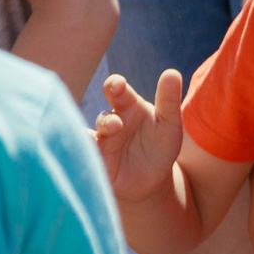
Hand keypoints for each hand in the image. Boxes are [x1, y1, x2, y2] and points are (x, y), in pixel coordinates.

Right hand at [93, 69, 186, 203]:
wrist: (152, 180)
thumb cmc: (160, 146)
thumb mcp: (169, 124)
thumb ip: (169, 100)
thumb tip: (172, 73)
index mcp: (128, 106)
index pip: (118, 90)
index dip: (116, 86)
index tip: (118, 85)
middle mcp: (111, 121)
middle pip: (104, 114)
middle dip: (107, 118)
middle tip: (115, 123)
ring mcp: (100, 141)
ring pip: (93, 137)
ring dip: (100, 143)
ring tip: (114, 143)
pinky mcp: (96, 162)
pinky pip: (84, 156)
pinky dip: (81, 155)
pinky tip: (83, 157)